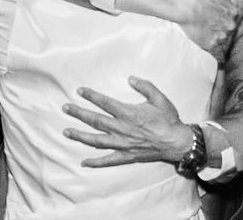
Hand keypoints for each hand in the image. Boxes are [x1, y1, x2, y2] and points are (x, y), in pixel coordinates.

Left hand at [62, 77, 192, 166]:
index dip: (91, 96)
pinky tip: (84, 162)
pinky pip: (108, 160)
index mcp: (128, 113)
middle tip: (66, 108)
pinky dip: (95, 162)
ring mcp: (122, 144)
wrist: (176, 142)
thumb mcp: (159, 98)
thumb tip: (131, 79)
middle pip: (95, 120)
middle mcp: (122, 129)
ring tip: (66, 132)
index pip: (105, 103)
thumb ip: (144, 86)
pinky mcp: (126, 156)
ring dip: (80, 136)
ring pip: (96, 140)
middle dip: (79, 113)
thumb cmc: (168, 119)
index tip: (79, 91)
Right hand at [182, 0, 237, 60]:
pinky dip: (220, 60)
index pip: (234, 21)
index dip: (227, 23)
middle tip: (216, 34)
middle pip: (230, 33)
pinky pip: (219, 55)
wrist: (187, 5)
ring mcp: (222, 36)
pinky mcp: (212, 45)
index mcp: (233, 12)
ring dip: (221, 46)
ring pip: (225, 44)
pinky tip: (220, 65)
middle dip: (224, 34)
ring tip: (218, 52)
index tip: (222, 25)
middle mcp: (230, 25)